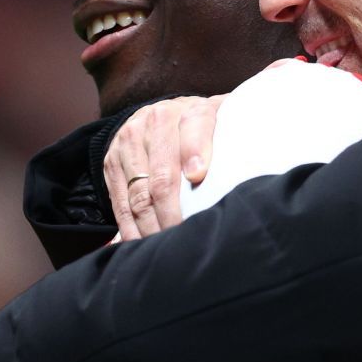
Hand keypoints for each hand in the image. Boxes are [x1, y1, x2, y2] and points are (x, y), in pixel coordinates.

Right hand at [103, 94, 224, 239]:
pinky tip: (141, 246)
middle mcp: (154, 122)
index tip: (198, 177)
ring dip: (151, 228)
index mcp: (190, 111)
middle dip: (173, 214)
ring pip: (139, 195)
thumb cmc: (204, 129)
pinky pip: (119, 202)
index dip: (195, 152)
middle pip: (162, 177)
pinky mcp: (111, 162)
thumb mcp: (224, 123)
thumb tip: (250, 164)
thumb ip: (237, 137)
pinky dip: (129, 228)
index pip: (194, 129)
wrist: (162, 113)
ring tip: (165, 250)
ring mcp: (128, 142)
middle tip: (186, 240)